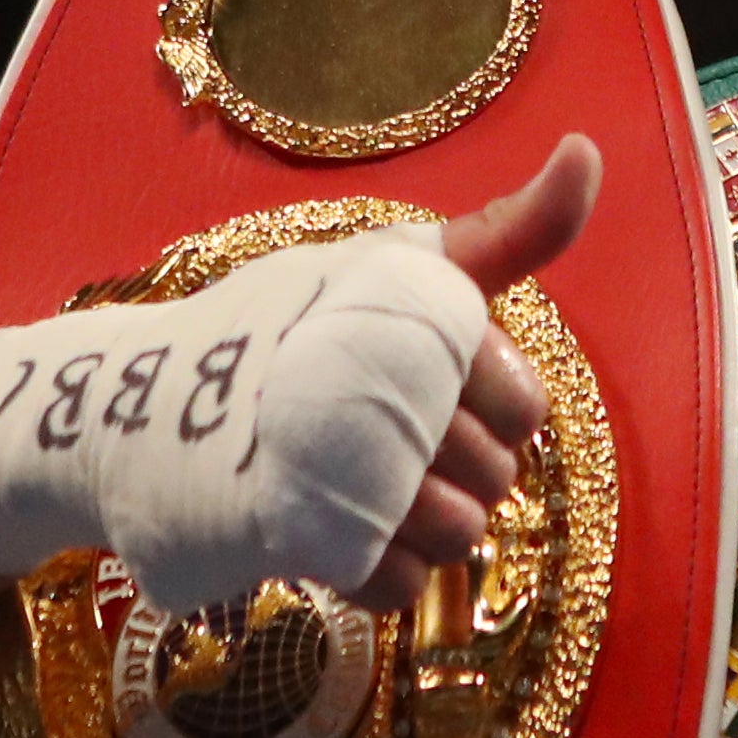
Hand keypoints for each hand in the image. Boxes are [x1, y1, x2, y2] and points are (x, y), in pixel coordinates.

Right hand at [0, 136, 599, 612]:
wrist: (152, 396)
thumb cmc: (297, 328)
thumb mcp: (408, 267)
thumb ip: (511, 227)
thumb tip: (585, 151)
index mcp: (417, 324)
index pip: (526, 408)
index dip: (492, 408)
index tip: (430, 383)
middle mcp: (385, 395)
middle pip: (495, 478)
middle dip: (456, 468)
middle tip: (385, 435)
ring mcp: (344, 474)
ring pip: (454, 535)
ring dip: (420, 522)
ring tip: (364, 482)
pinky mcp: (303, 540)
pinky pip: (398, 585)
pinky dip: (379, 568)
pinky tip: (341, 525)